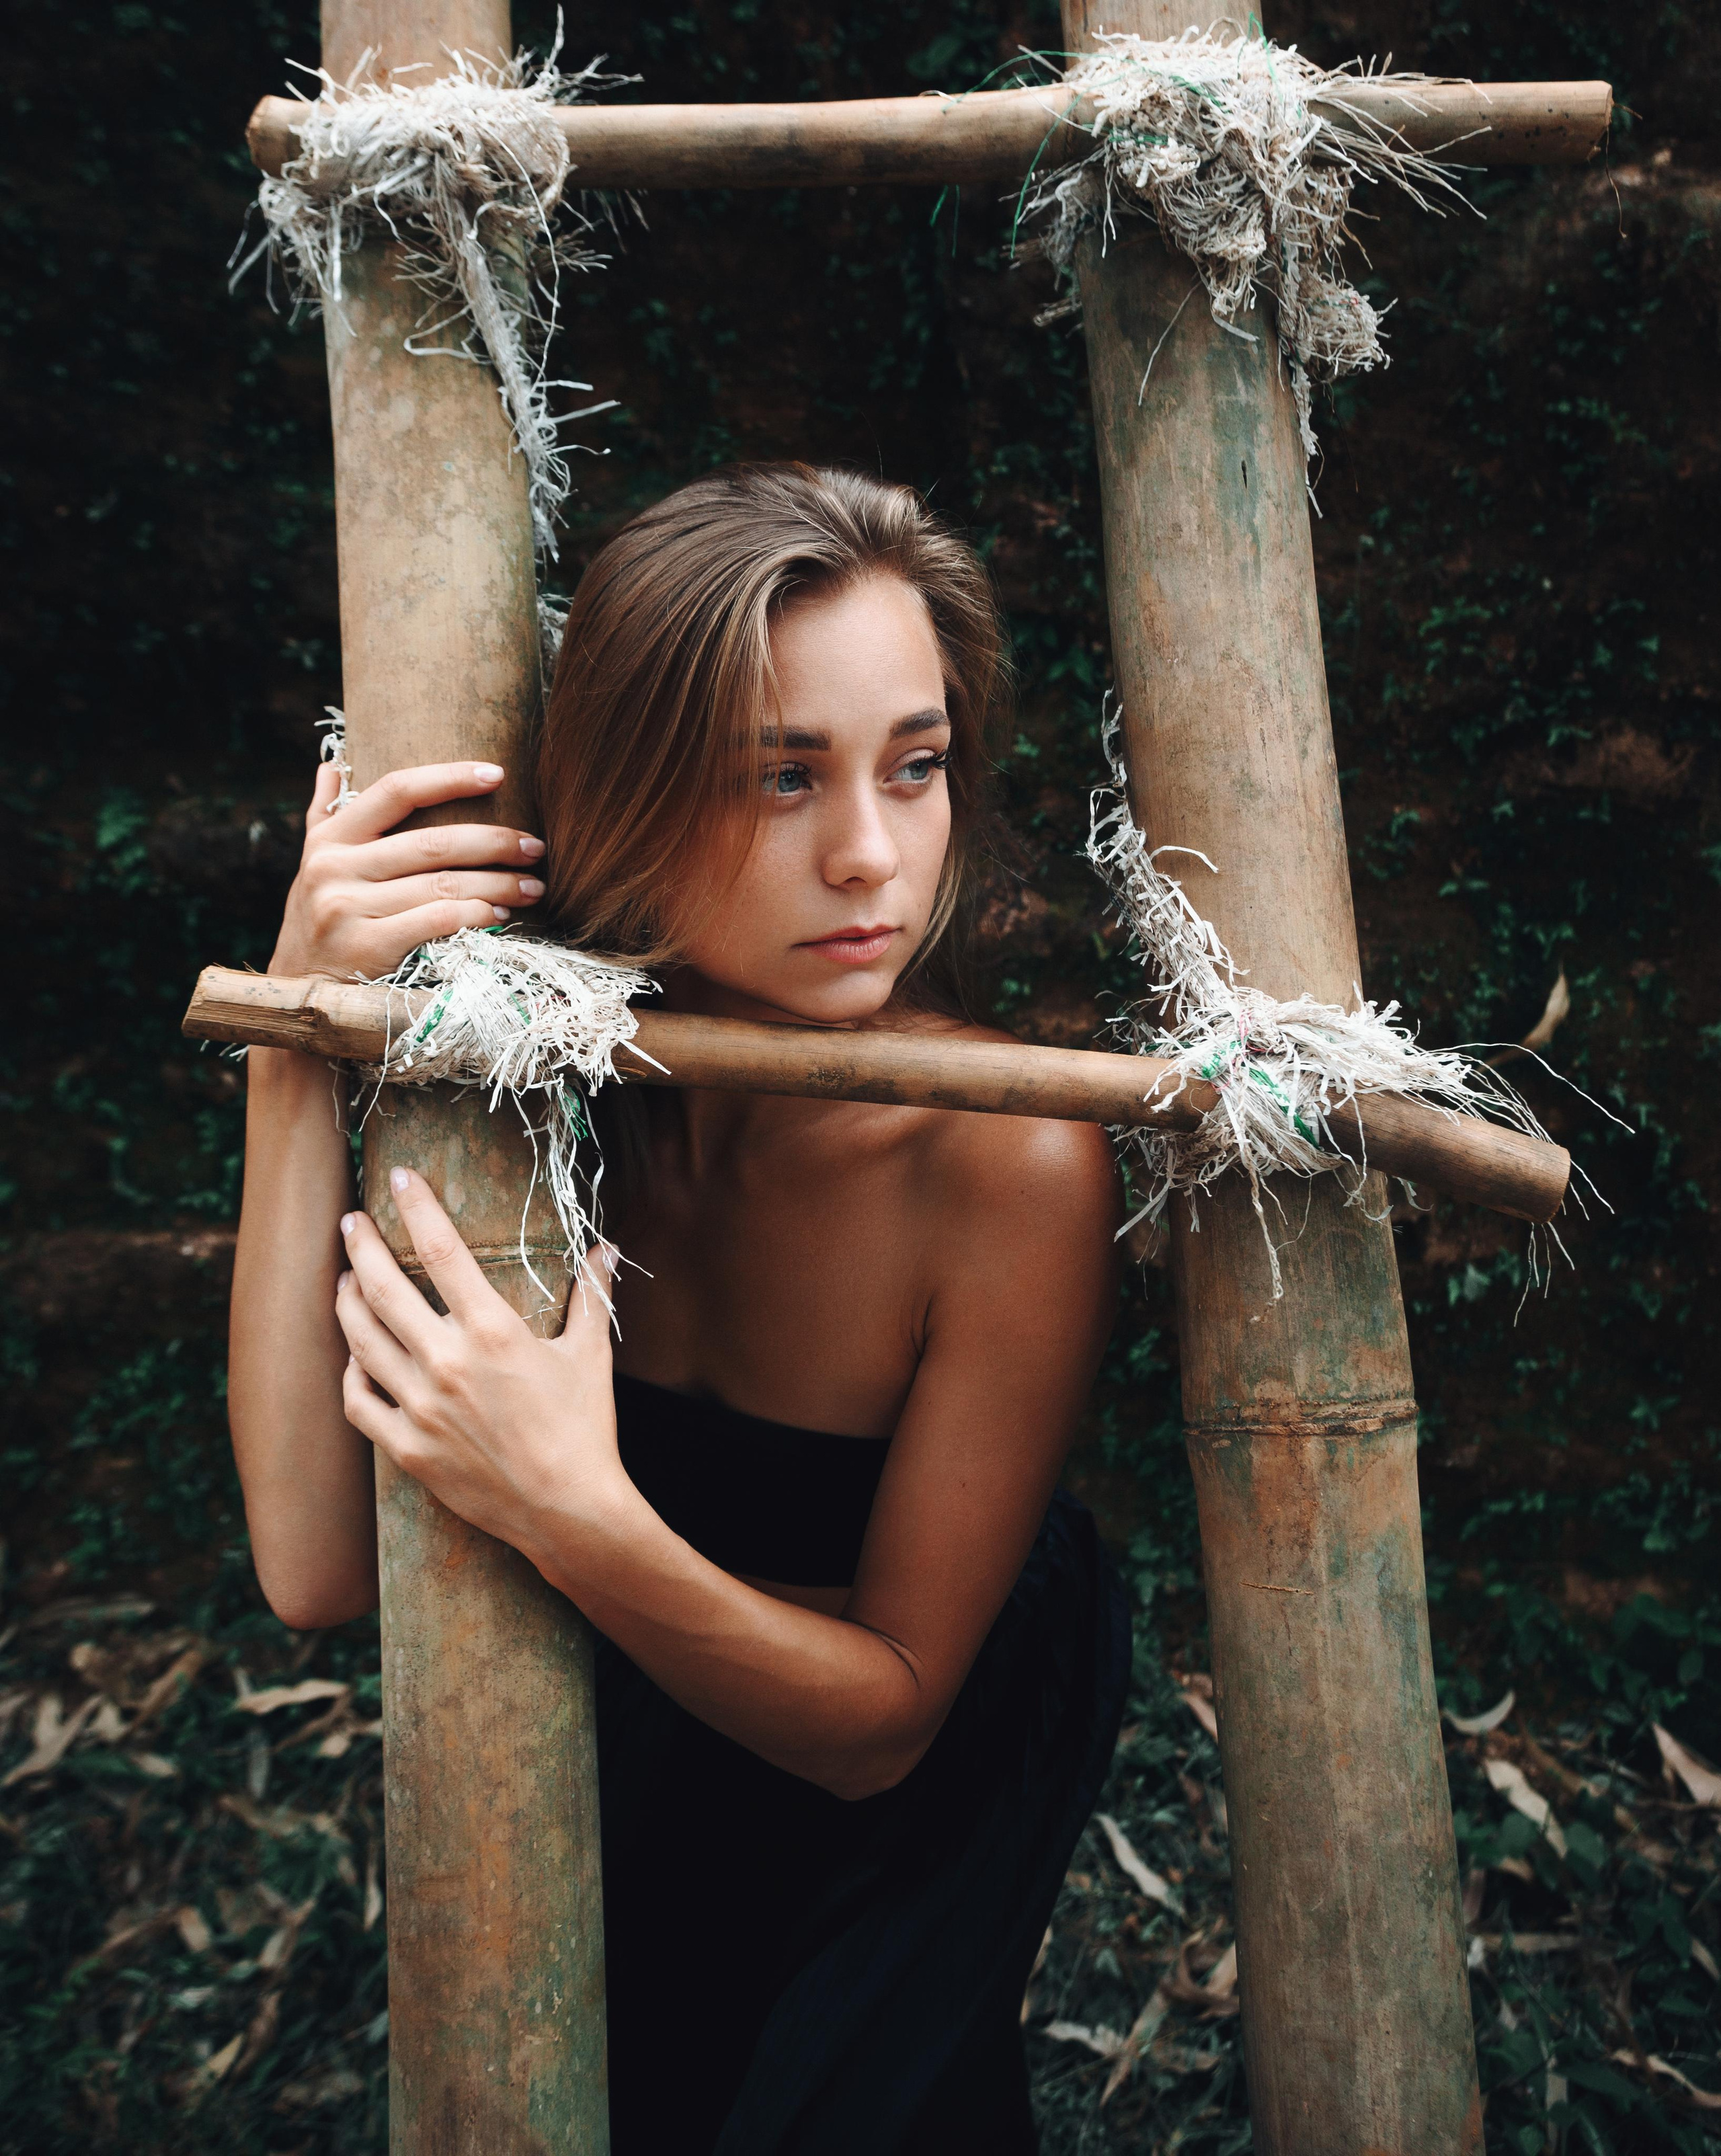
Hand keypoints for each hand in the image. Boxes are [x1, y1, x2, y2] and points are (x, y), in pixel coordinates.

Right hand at [270, 757, 548, 980]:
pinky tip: (501, 915)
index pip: (396, 790)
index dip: (449, 777)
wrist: (298, 993)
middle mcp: (334, 867)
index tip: (497, 774)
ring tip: (532, 887)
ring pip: (443, 885)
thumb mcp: (311, 865)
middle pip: (432, 842)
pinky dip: (476, 915)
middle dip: (495, 843)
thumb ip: (324, 815)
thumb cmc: (318, 923)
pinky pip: (437, 921)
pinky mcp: (367, 946)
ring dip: (498, 884)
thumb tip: (330, 766)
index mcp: (330, 839)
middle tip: (535, 848)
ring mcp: (348, 907)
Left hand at [334, 1167, 629, 1556]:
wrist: (568, 1510)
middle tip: (350, 1221)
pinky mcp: (407, 1448)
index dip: (417, 1205)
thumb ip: (592, 1295)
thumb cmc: (585, 1428)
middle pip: (383, 1288)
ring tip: (343, 1279)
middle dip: (360, 1246)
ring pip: (361, 1339)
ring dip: (346, 1300)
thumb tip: (605, 1248)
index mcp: (493, 1331)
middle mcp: (448, 1362)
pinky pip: (360, 1401)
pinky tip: (356, 1355)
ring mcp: (421, 1407)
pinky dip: (351, 1372)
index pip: (442, 1249)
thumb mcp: (591, 1354)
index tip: (400, 1177)